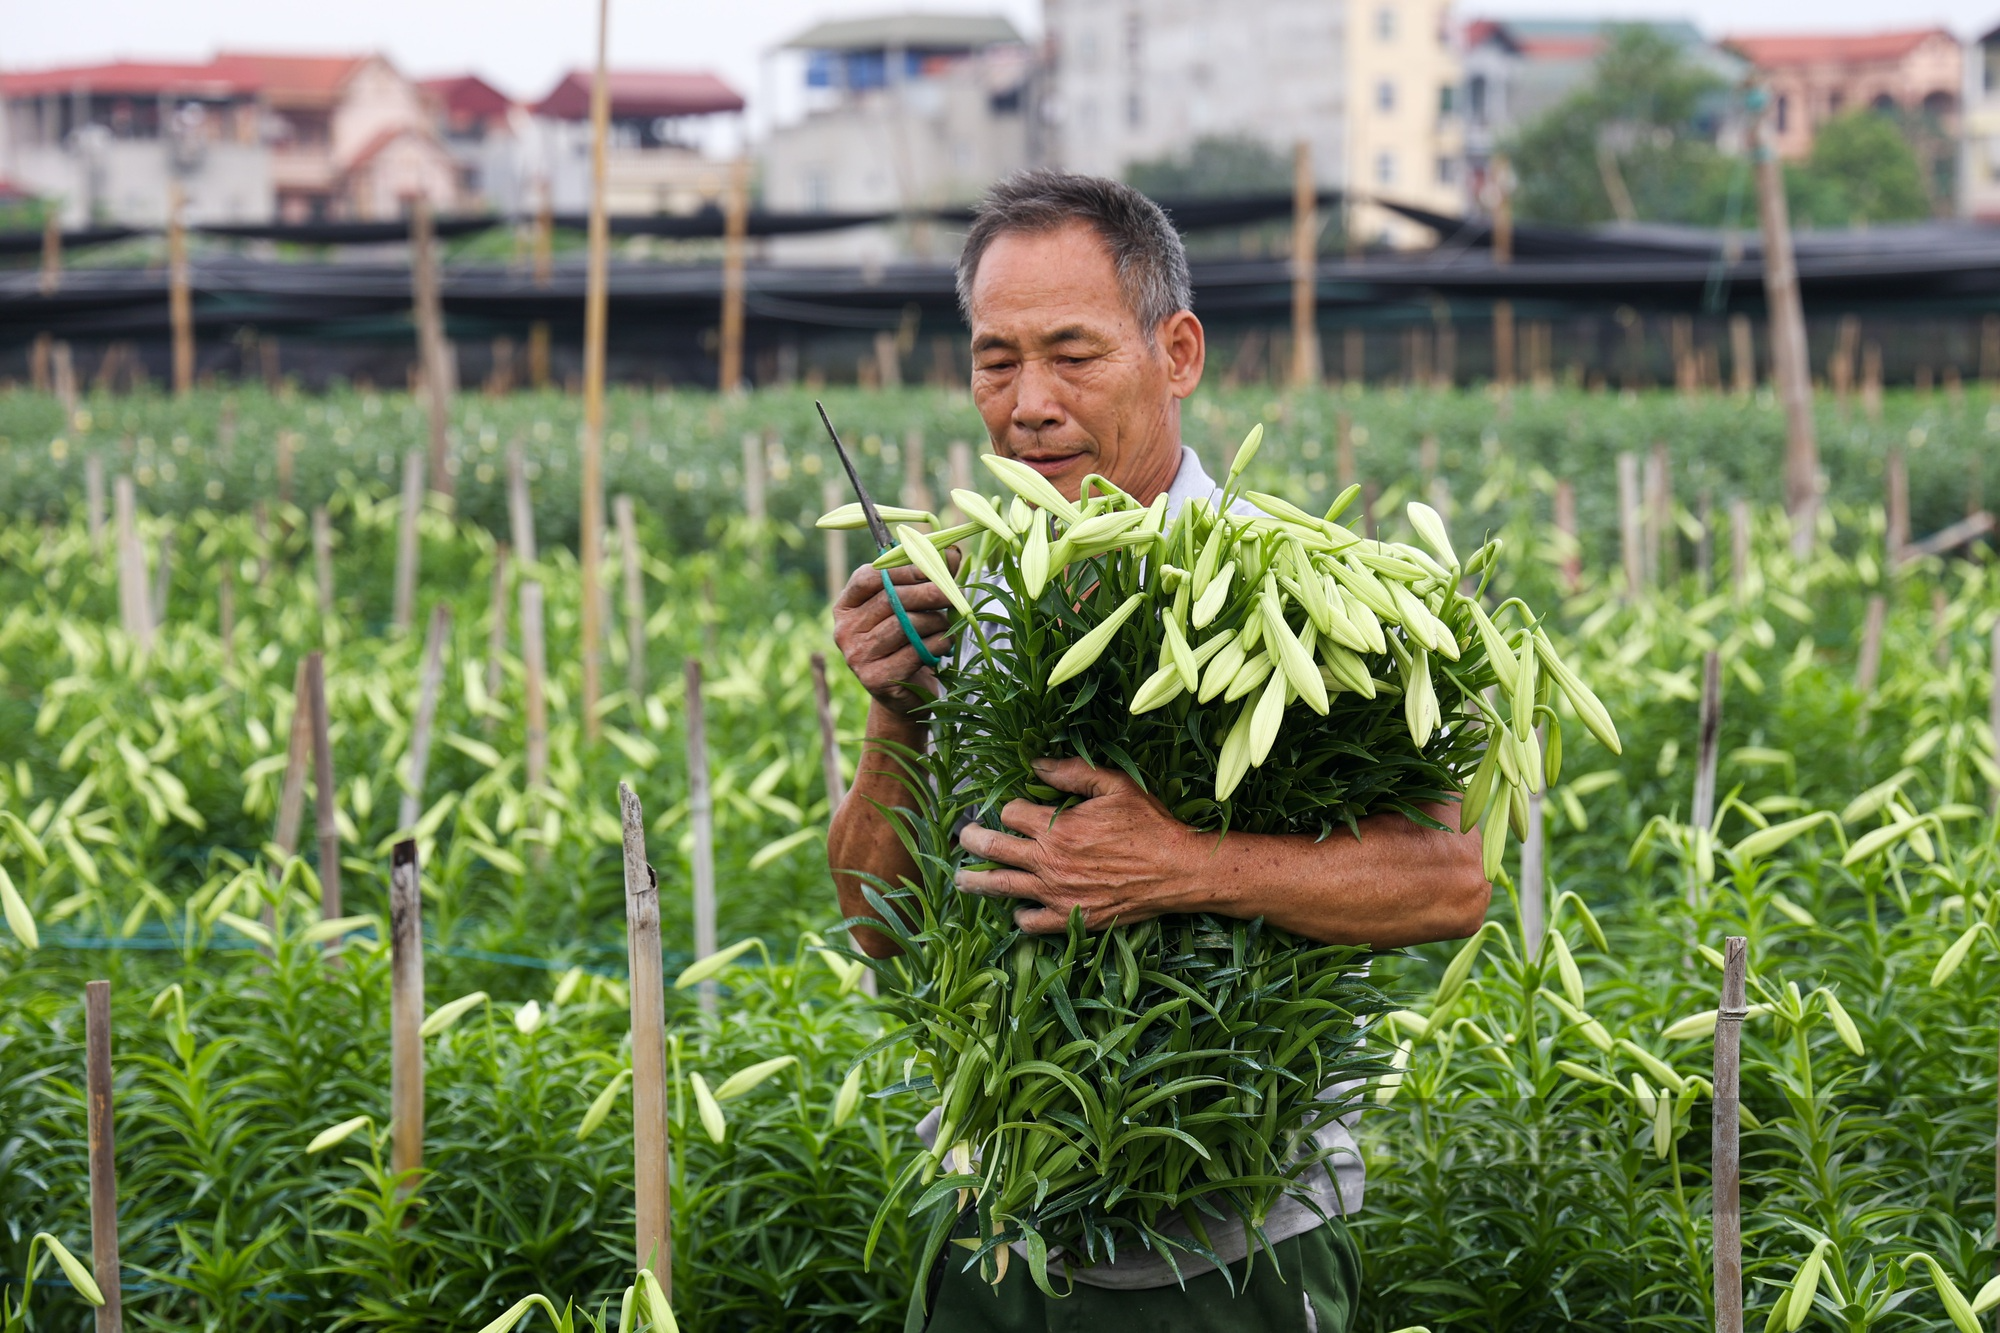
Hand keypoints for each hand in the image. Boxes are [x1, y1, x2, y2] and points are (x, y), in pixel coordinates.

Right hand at [832, 550, 961, 716]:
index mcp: (846, 606)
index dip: (904, 569)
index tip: (934, 566)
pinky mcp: (875, 679)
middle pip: (891, 600)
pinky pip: (914, 652)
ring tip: (946, 625)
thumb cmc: (908, 642)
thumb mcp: (912, 608)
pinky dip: (936, 645)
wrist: (905, 696)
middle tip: (954, 592)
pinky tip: (943, 646)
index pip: (870, 577)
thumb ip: (927, 579)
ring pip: (905, 625)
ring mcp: (856, 656)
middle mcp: (844, 630)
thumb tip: (951, 552)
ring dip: (935, 622)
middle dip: (929, 593)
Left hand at [956, 758, 1200, 932]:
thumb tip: (1035, 763)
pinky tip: (1018, 908)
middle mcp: (1048, 862)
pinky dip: (1020, 916)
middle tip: (965, 837)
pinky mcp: (1071, 918)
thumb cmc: (1149, 825)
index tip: (1015, 809)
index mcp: (1056, 827)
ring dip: (975, 882)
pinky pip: (1031, 922)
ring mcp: (1056, 894)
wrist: (1177, 871)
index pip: (1010, 813)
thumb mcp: (1114, 786)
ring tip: (962, 879)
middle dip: (972, 840)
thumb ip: (1072, 772)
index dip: (1010, 808)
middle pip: (992, 849)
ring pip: (1000, 888)